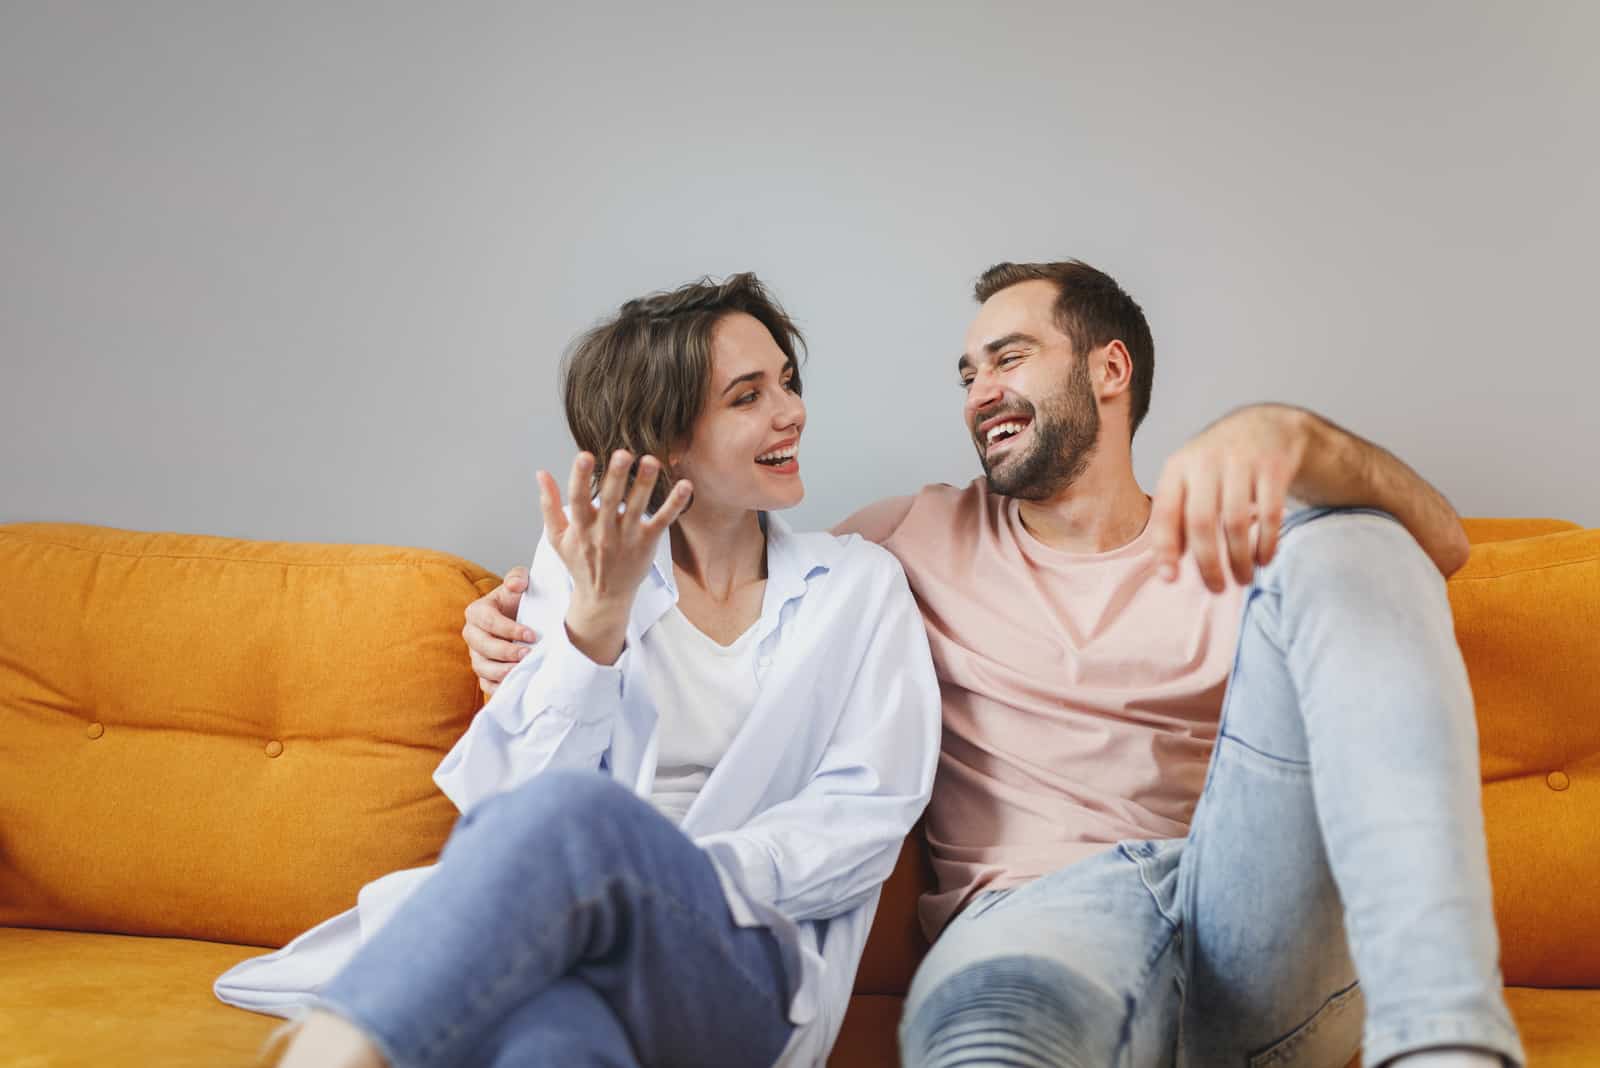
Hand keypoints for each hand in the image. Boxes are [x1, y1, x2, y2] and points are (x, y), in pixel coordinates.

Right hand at [463, 566, 533, 695]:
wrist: (526, 618)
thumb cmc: (521, 600)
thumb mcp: (521, 583)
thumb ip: (518, 577)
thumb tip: (516, 584)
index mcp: (477, 611)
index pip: (488, 621)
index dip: (509, 629)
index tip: (531, 635)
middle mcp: (472, 634)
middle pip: (482, 646)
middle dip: (505, 651)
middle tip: (528, 654)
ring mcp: (476, 655)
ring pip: (482, 667)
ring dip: (502, 671)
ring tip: (522, 670)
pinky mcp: (484, 672)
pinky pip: (485, 684)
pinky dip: (499, 688)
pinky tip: (516, 685)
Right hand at [538, 450, 691, 664]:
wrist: (603, 597)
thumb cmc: (580, 563)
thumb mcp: (557, 537)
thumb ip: (549, 504)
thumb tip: (541, 473)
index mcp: (580, 528)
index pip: (577, 500)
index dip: (579, 478)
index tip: (584, 455)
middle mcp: (603, 532)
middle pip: (609, 501)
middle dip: (615, 477)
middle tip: (622, 454)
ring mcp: (627, 538)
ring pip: (636, 508)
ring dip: (644, 484)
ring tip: (651, 461)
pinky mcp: (647, 543)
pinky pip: (663, 521)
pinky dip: (674, 504)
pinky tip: (685, 486)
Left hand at [1149, 405, 1311, 592]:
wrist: (1264, 426)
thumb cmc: (1216, 467)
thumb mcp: (1188, 482)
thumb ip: (1176, 520)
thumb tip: (1168, 569)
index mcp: (1177, 468)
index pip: (1165, 513)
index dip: (1166, 549)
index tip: (1170, 579)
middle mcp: (1206, 462)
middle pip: (1201, 522)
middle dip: (1208, 563)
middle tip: (1217, 589)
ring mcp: (1241, 462)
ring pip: (1235, 522)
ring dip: (1240, 559)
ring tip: (1243, 579)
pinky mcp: (1273, 467)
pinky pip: (1270, 513)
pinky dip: (1266, 542)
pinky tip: (1264, 559)